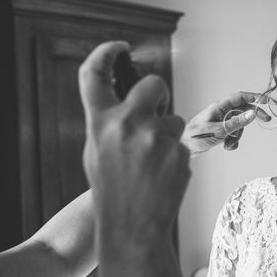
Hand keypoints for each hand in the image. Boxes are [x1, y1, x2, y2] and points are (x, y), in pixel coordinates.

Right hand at [79, 41, 190, 245]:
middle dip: (159, 93)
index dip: (105, 53)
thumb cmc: (112, 190)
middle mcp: (127, 124)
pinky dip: (175, 155)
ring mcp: (156, 138)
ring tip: (153, 164)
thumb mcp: (97, 151)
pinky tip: (163, 176)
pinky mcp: (180, 152)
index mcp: (100, 123)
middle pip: (154, 84)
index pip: (93, 73)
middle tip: (157, 110)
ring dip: (167, 135)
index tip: (119, 48)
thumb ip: (110, 121)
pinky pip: (182, 143)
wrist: (133, 229)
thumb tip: (127, 95)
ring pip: (173, 120)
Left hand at [183, 91, 271, 154]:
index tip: (266, 100)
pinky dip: (232, 141)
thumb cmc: (194, 137)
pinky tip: (226, 146)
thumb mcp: (218, 130)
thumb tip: (252, 114)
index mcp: (219, 107)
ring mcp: (220, 121)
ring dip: (237, 136)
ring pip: (238, 125)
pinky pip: (233, 133)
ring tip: (228, 143)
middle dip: (252, 116)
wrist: (183, 147)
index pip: (240, 97)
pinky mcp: (220, 130)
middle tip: (266, 120)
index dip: (254, 97)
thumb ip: (236, 123)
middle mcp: (221, 112)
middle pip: (243, 110)